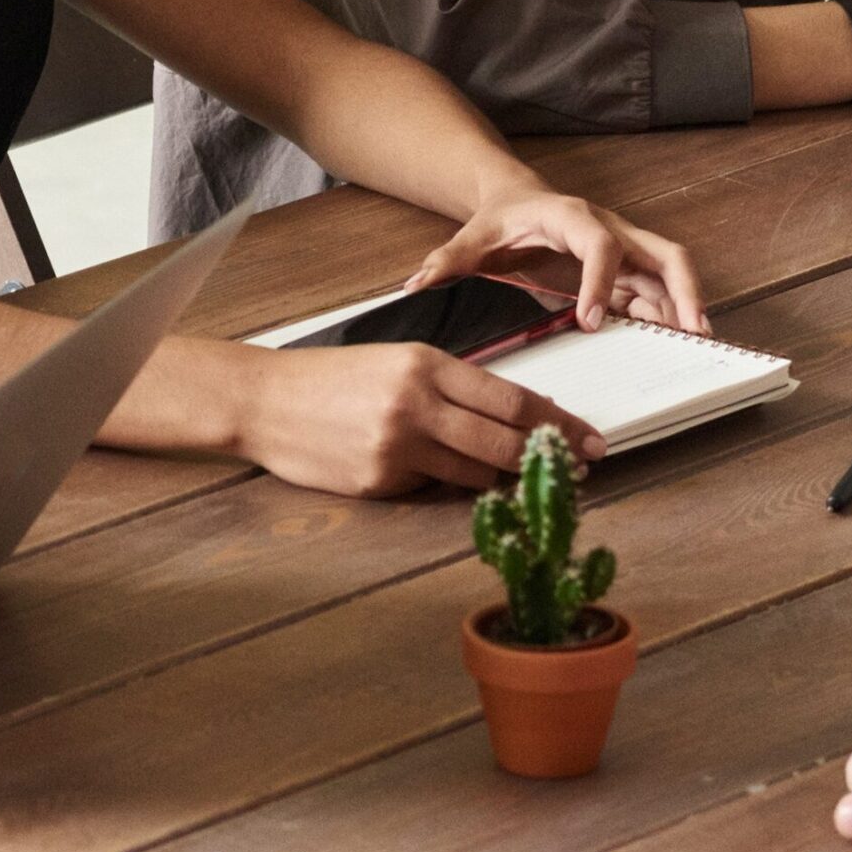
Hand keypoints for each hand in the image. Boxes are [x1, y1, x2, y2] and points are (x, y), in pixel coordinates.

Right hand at [233, 341, 605, 496]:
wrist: (264, 399)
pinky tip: (434, 473)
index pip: (511, 398)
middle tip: (581, 469)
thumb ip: (449, 386)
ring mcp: (398, 446)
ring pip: (476, 474)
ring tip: (515, 477)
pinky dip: (442, 483)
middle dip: (548, 458)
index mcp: (425, 364)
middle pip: (504, 441)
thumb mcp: (395, 362)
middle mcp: (416, 403)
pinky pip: (431, 489)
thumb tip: (510, 414)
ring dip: (499, 477)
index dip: (557, 423)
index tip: (587, 438)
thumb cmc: (330, 379)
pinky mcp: (380, 481)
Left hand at [410, 186, 707, 333]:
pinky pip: (655, 292)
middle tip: (691, 329)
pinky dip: (667, 315)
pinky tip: (671, 342)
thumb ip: (446, 261)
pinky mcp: (625, 272)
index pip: (599, 245)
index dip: (599, 281)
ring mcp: (623, 251)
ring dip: (685, 306)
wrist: (514, 201)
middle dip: (681, 288)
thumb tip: (414, 285)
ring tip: (697, 343)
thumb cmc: (499, 219)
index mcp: (571, 217)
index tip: (589, 321)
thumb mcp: (471, 238)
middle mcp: (609, 230)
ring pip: (668, 273)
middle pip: (663, 252)